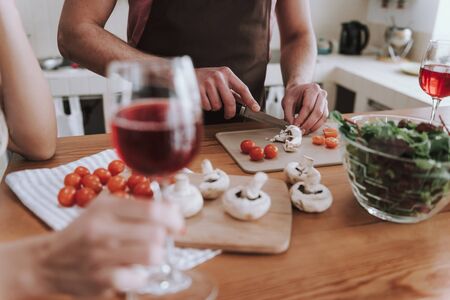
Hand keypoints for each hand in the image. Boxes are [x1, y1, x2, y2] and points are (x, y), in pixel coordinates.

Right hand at [25, 195, 182, 296]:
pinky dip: (140, 276)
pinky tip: (133, 270)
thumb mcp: (103, 208)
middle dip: (165, 237)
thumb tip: (171, 208)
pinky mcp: (101, 280)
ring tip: (148, 254)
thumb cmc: (83, 232)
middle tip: (162, 239)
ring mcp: (101, 257)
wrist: (49, 261)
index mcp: (105, 209)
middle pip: (156, 233)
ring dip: (156, 255)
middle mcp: (102, 231)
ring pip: (151, 256)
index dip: (173, 216)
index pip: (152, 210)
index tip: (177, 222)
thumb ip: (135, 205)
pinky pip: (138, 279)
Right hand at [196, 67, 260, 118]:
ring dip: (215, 107)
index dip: (250, 100)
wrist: (185, 74)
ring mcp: (207, 82)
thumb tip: (245, 102)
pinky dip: (206, 107)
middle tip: (229, 114)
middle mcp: (218, 76)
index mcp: (227, 73)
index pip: (242, 88)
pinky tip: (203, 99)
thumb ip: (232, 90)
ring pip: (217, 105)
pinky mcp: (198, 89)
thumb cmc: (206, 78)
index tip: (256, 108)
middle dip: (230, 111)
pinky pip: (207, 106)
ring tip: (210, 100)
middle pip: (230, 101)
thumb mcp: (220, 79)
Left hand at [281, 83, 328, 133]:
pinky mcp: (325, 109)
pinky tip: (308, 129)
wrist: (299, 91)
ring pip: (322, 117)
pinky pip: (323, 119)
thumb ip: (288, 113)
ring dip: (313, 126)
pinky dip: (316, 126)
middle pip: (317, 112)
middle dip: (308, 123)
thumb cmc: (294, 95)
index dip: (302, 117)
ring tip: (303, 131)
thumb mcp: (287, 101)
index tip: (295, 125)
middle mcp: (321, 94)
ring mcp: (325, 102)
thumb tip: (292, 125)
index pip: (308, 106)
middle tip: (300, 130)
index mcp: (312, 89)